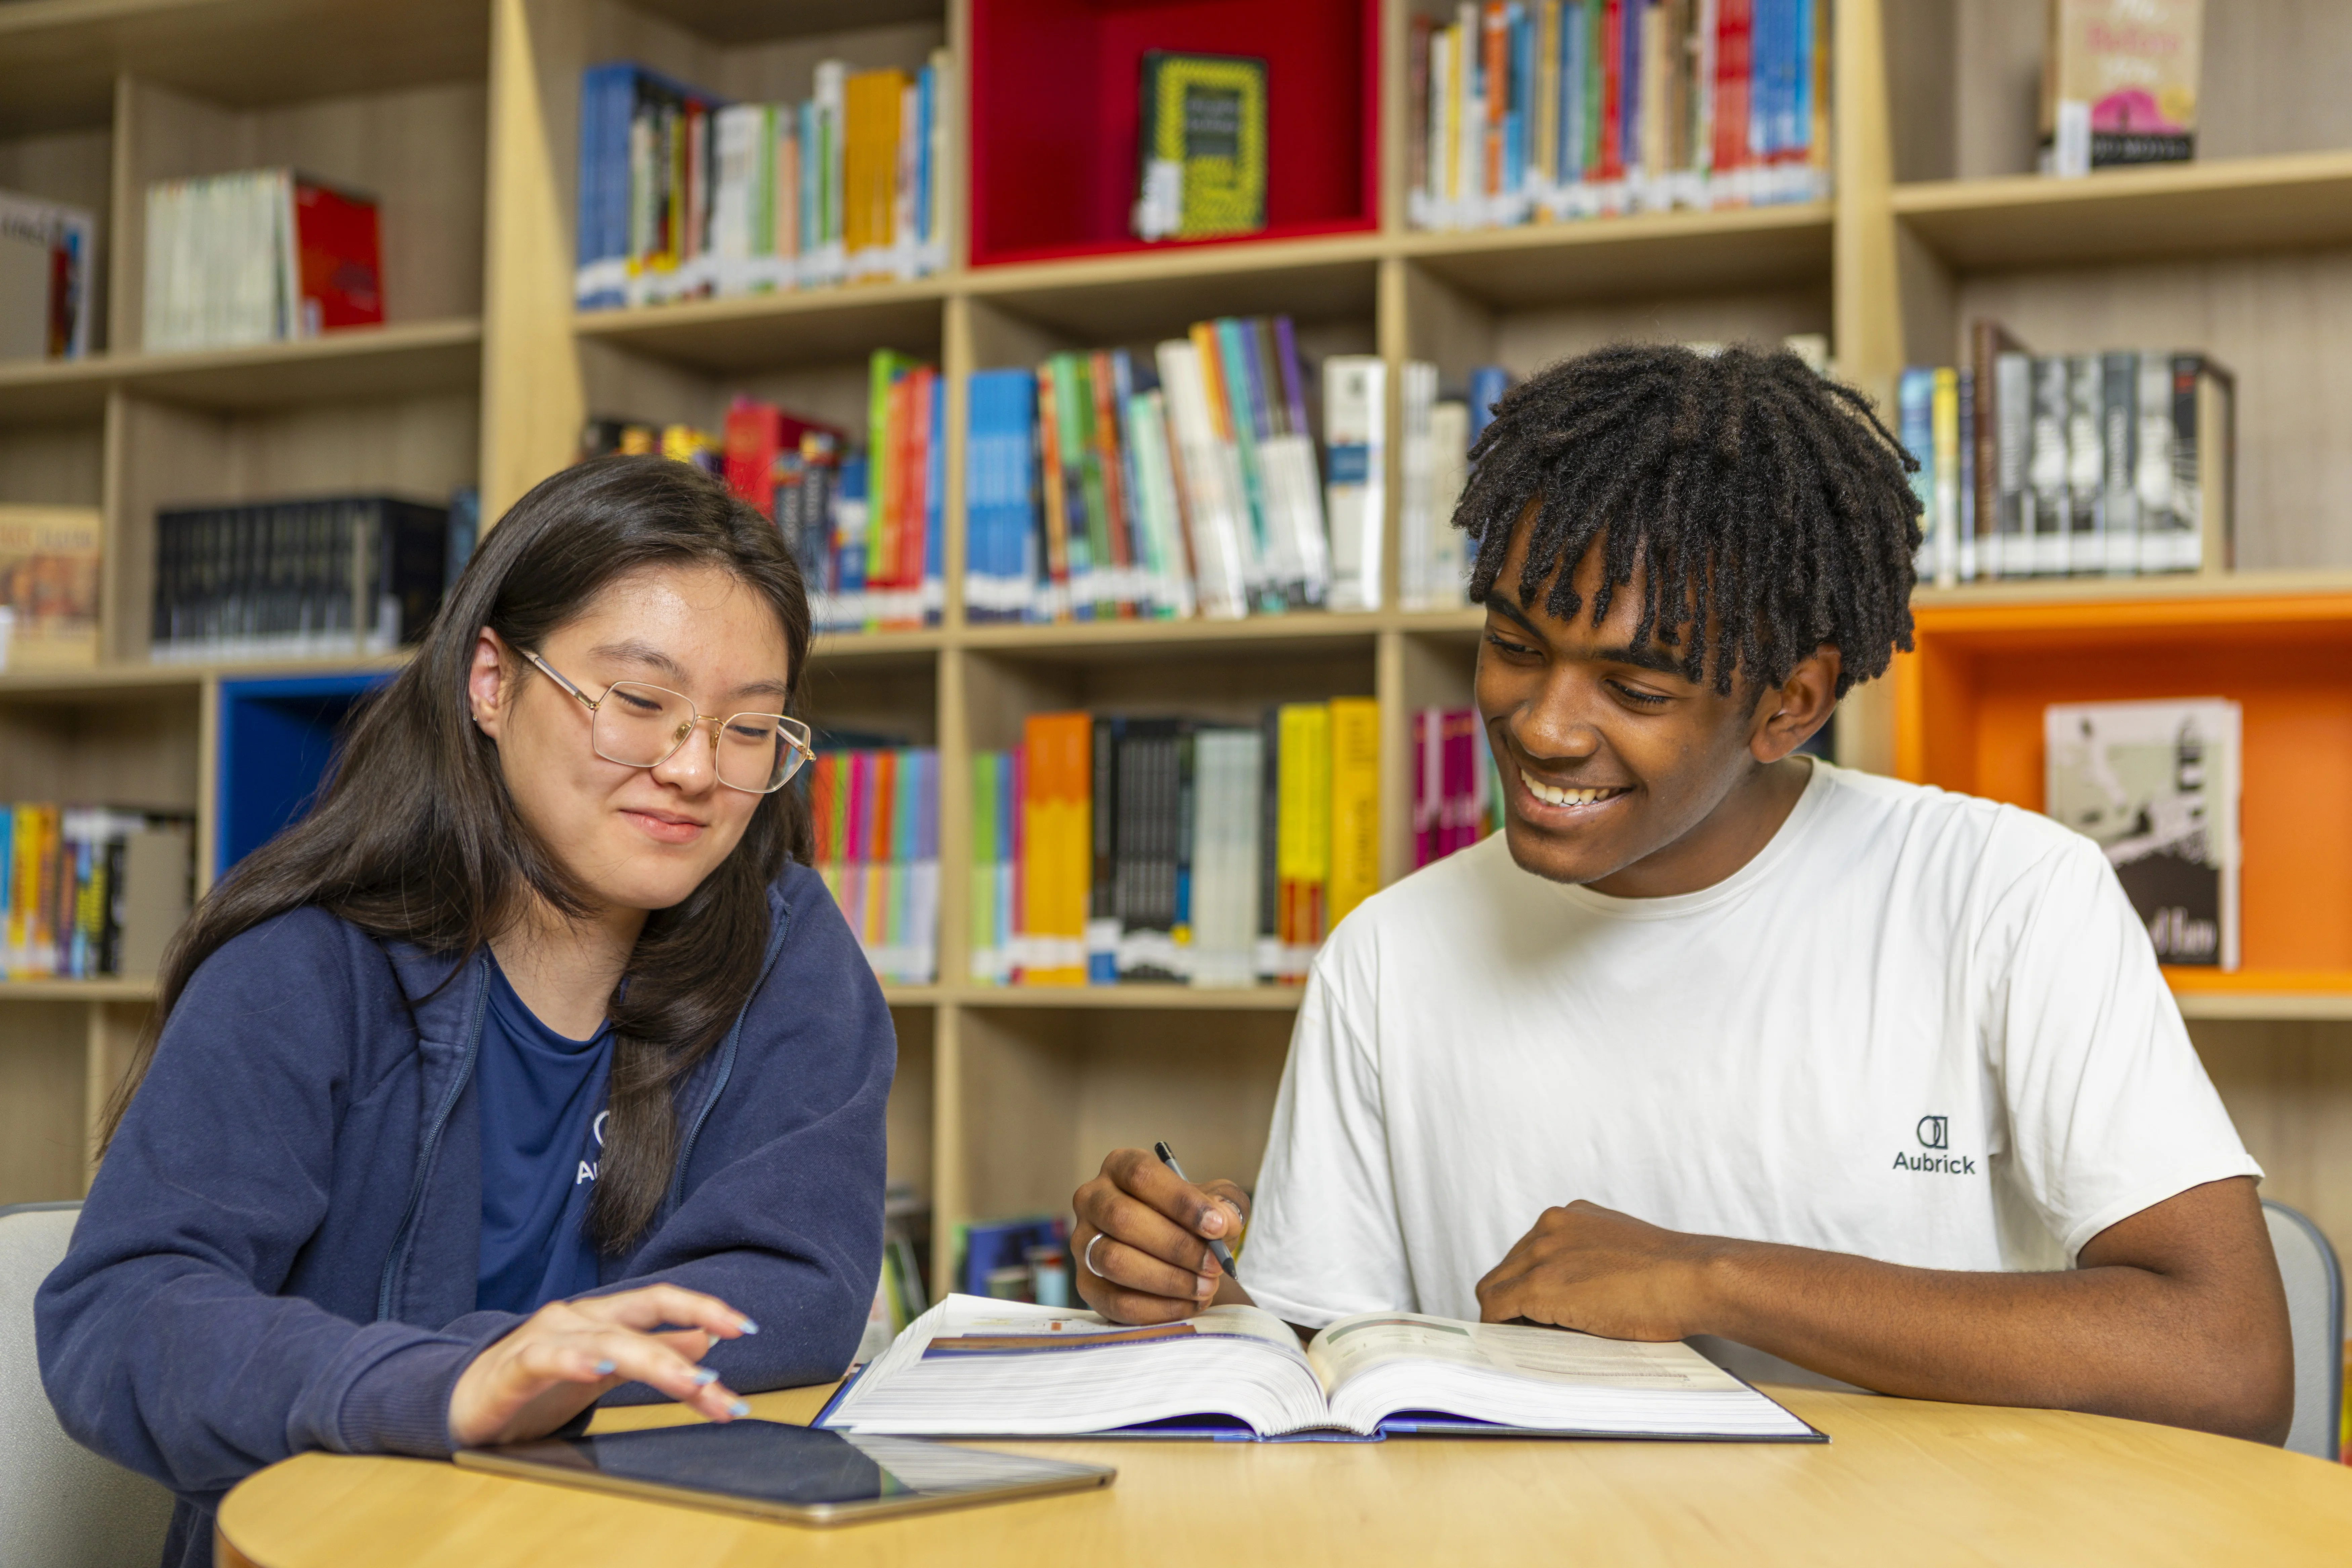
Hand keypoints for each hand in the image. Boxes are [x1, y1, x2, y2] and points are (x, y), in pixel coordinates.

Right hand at [447, 1283, 758, 1447]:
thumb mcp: (607, 1370)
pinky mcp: (512, 1369)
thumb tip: (708, 1342)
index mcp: (603, 1317)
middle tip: (725, 1379)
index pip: (661, 1302)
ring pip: (606, 1341)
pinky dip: (573, 1363)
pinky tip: (596, 1372)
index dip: (704, 1308)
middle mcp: (578, 1318)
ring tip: (689, 1382)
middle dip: (690, 1339)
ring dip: (653, 1361)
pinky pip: (545, 1359)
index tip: (747, 1327)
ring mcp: (545, 1338)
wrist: (461, 1401)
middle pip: (642, 1316)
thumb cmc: (537, 1385)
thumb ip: (654, 1353)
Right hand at [1071, 1147, 1249, 1324]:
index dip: (1181, 1201)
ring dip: (1168, 1279)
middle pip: (1123, 1218)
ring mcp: (1082, 1242)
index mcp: (1120, 1167)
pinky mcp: (1086, 1284)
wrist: (1179, 1257)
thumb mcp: (1216, 1203)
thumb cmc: (1193, 1221)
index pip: (1142, 1175)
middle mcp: (1092, 1199)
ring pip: (1114, 1260)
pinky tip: (1190, 1304)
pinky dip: (1159, 1308)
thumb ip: (1225, 1205)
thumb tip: (1222, 1221)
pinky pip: (1116, 1301)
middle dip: (1177, 1246)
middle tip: (1215, 1264)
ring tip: (1206, 1286)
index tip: (1216, 1226)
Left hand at [1473, 1200, 1720, 1340]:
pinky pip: (1496, 1308)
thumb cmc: (1672, 1276)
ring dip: (1506, 1316)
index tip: (1536, 1309)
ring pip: (1495, 1288)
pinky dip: (1499, 1328)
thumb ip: (1589, 1261)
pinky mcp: (1540, 1286)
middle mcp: (1550, 1227)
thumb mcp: (1620, 1252)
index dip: (1529, 1284)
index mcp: (1570, 1216)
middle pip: (1507, 1268)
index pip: (1528, 1252)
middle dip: (1514, 1300)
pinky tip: (1517, 1345)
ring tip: (1528, 1341)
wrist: (1693, 1279)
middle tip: (1530, 1331)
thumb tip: (1573, 1293)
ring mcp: (1542, 1254)